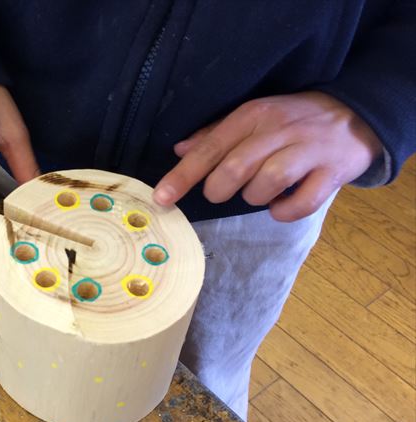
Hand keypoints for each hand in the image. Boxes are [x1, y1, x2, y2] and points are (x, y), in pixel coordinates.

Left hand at [153, 92, 382, 220]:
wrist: (354, 115)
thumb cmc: (291, 120)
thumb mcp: (253, 117)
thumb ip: (215, 134)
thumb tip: (179, 150)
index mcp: (253, 115)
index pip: (210, 148)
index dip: (183, 176)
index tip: (161, 198)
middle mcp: (279, 129)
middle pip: (236, 167)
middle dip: (219, 189)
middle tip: (220, 193)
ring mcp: (308, 150)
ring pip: (269, 182)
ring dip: (254, 197)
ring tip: (257, 193)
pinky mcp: (332, 172)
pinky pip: (302, 202)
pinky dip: (285, 212)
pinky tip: (280, 207)